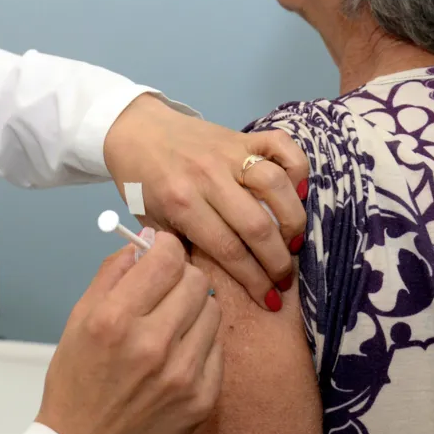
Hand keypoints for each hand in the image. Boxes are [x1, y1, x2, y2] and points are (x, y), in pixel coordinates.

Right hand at [36, 233, 221, 433]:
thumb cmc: (78, 384)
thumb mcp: (78, 319)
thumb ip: (111, 273)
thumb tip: (142, 242)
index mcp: (114, 320)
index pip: (165, 259)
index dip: (166, 247)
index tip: (163, 250)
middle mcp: (151, 345)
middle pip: (195, 280)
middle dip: (181, 275)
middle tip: (166, 287)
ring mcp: (182, 374)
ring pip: (213, 310)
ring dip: (194, 308)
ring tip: (171, 323)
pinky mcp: (202, 398)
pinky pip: (217, 347)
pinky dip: (201, 342)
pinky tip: (178, 353)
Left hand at [103, 94, 307, 309]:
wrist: (135, 132)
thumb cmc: (143, 184)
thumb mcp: (152, 223)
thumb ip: (181, 251)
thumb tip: (213, 285)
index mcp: (182, 203)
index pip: (229, 249)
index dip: (255, 280)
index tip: (270, 301)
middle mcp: (209, 177)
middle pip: (257, 225)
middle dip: (278, 261)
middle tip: (285, 279)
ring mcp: (228, 152)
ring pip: (275, 185)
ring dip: (292, 219)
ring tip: (293, 242)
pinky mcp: (242, 134)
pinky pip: (281, 145)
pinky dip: (297, 166)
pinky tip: (298, 192)